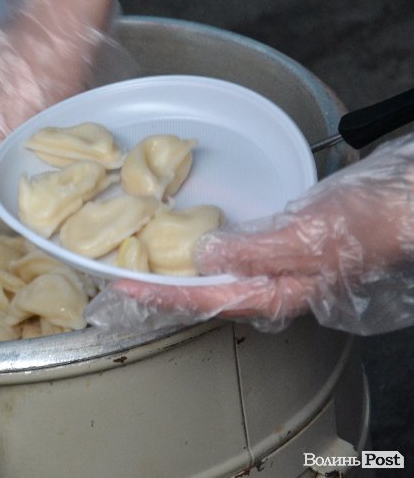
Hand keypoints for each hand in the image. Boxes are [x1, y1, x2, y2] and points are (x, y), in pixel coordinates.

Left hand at [86, 132, 413, 335]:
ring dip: (176, 270)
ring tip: (139, 261)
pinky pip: (228, 256)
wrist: (403, 206)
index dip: (161, 293)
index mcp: (275, 292)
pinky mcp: (278, 247)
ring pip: (213, 276)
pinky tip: (185, 240)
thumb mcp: (308, 236)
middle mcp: (270, 285)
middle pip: (203, 294)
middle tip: (120, 277)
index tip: (122, 286)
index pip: (204, 298)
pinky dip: (200, 251)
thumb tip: (206, 256)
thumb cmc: (366, 223)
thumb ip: (256, 251)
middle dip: (162, 288)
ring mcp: (274, 268)